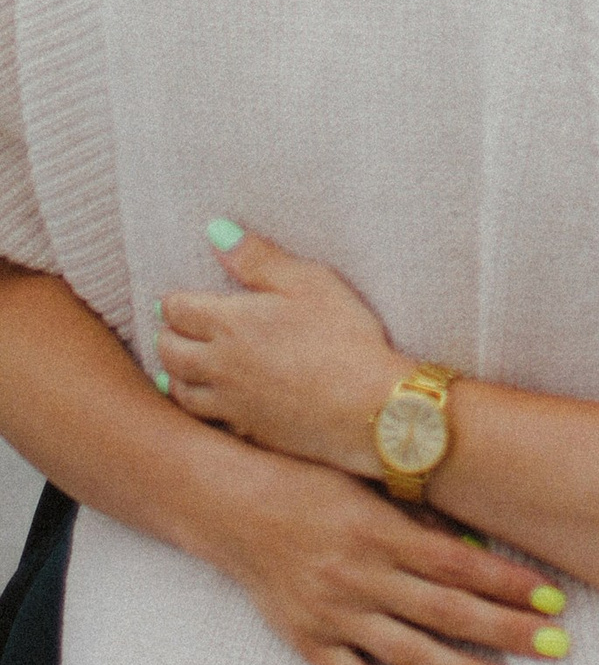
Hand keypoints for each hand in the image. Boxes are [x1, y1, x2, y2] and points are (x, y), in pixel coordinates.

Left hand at [159, 229, 406, 477]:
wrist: (366, 406)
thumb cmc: (344, 336)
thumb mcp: (309, 282)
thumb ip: (259, 258)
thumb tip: (216, 233)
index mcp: (231, 323)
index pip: (178, 310)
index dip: (172, 301)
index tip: (174, 299)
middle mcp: (219, 364)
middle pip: (169, 351)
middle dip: (166, 335)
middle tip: (172, 328)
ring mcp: (230, 402)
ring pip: (179, 389)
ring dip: (173, 374)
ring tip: (178, 365)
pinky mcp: (246, 431)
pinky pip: (205, 420)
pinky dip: (198, 408)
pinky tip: (208, 403)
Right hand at [195, 442, 570, 664]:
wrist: (233, 505)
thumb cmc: (310, 482)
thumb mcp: (369, 487)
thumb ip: (420, 520)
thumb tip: (477, 552)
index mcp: (380, 530)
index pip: (459, 563)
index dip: (508, 582)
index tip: (554, 598)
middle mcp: (361, 575)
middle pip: (446, 611)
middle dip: (506, 630)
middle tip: (558, 646)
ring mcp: (334, 614)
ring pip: (410, 652)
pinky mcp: (309, 643)